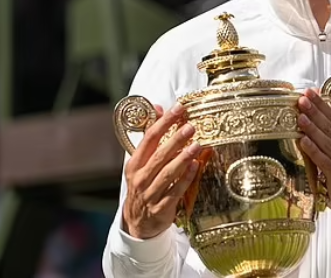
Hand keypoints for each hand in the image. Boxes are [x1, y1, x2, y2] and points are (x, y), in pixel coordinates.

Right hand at [122, 103, 201, 238]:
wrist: (138, 222)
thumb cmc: (143, 185)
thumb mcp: (142, 162)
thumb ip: (151, 136)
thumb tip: (158, 108)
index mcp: (134, 163)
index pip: (149, 138)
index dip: (164, 122)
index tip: (178, 109)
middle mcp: (140, 178)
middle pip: (159, 155)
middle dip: (175, 140)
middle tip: (190, 127)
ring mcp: (150, 194)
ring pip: (167, 173)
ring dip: (182, 158)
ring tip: (196, 145)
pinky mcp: (162, 208)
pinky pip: (176, 191)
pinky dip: (186, 179)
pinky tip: (196, 167)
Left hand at [297, 88, 330, 217]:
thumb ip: (329, 126)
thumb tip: (314, 99)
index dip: (322, 104)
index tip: (309, 93)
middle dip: (316, 113)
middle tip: (302, 101)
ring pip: (328, 143)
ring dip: (313, 129)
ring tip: (301, 118)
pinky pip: (325, 161)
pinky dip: (314, 150)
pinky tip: (304, 141)